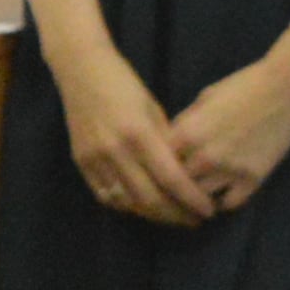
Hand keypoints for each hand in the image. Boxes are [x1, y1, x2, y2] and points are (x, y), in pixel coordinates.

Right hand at [60, 39, 216, 226]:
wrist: (80, 69)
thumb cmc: (124, 84)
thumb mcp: (153, 109)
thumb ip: (166, 143)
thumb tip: (183, 173)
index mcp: (139, 133)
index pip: (171, 178)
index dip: (192, 199)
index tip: (208, 210)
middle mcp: (115, 150)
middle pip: (149, 198)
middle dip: (175, 214)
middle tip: (194, 220)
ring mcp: (95, 158)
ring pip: (127, 202)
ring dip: (152, 214)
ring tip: (171, 216)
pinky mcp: (81, 161)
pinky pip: (105, 195)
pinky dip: (126, 205)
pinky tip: (141, 206)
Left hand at [167, 54, 289, 218]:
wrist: (285, 88)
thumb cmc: (241, 87)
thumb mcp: (202, 100)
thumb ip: (183, 125)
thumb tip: (169, 144)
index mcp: (186, 133)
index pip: (156, 161)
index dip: (155, 165)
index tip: (157, 168)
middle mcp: (204, 156)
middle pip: (175, 184)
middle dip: (174, 183)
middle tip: (176, 185)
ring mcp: (229, 170)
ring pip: (199, 198)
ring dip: (196, 195)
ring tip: (196, 193)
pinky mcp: (253, 179)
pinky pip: (230, 203)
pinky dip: (222, 201)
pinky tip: (220, 194)